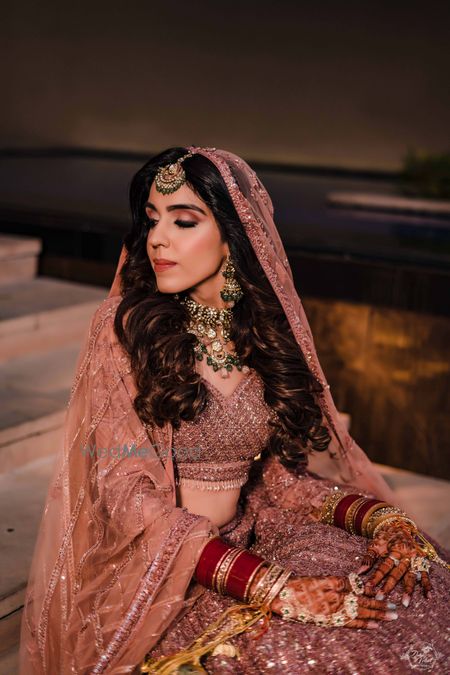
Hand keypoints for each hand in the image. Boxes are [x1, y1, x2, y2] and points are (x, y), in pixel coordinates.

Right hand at [270, 575, 397, 628]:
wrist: (284, 596)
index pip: (358, 588)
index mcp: (335, 584)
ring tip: (391, 616)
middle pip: (363, 601)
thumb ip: (338, 581)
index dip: (372, 591)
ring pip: (360, 612)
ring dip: (377, 614)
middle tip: (395, 608)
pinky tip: (374, 625)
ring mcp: (335, 609)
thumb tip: (356, 580)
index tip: (384, 593)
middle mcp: (338, 597)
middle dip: (380, 605)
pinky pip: (350, 622)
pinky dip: (363, 624)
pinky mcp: (330, 620)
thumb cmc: (300, 585)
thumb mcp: (320, 579)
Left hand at [356, 520, 431, 606]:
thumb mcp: (375, 544)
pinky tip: (428, 596)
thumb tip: (359, 573)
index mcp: (394, 549)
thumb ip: (368, 558)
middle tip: (381, 597)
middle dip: (389, 586)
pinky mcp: (422, 561)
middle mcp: (406, 555)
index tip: (369, 587)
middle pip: (397, 573)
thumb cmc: (385, 537)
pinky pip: (425, 574)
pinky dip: (427, 585)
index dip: (376, 577)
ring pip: (411, 575)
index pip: (384, 566)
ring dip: (408, 590)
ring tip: (405, 602)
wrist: (398, 525)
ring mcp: (415, 559)